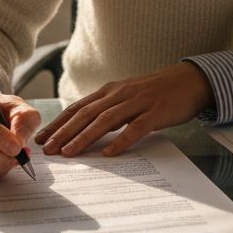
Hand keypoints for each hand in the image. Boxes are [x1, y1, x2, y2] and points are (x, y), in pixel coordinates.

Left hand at [34, 61, 212, 157]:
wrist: (191, 80)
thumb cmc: (158, 91)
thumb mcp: (128, 95)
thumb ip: (109, 108)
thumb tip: (85, 127)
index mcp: (111, 90)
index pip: (78, 107)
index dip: (58, 123)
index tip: (42, 138)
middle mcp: (120, 94)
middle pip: (86, 113)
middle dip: (64, 132)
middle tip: (47, 149)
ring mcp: (138, 102)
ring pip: (105, 120)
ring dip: (84, 137)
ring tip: (69, 152)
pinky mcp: (156, 112)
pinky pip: (135, 127)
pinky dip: (120, 140)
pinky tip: (109, 152)